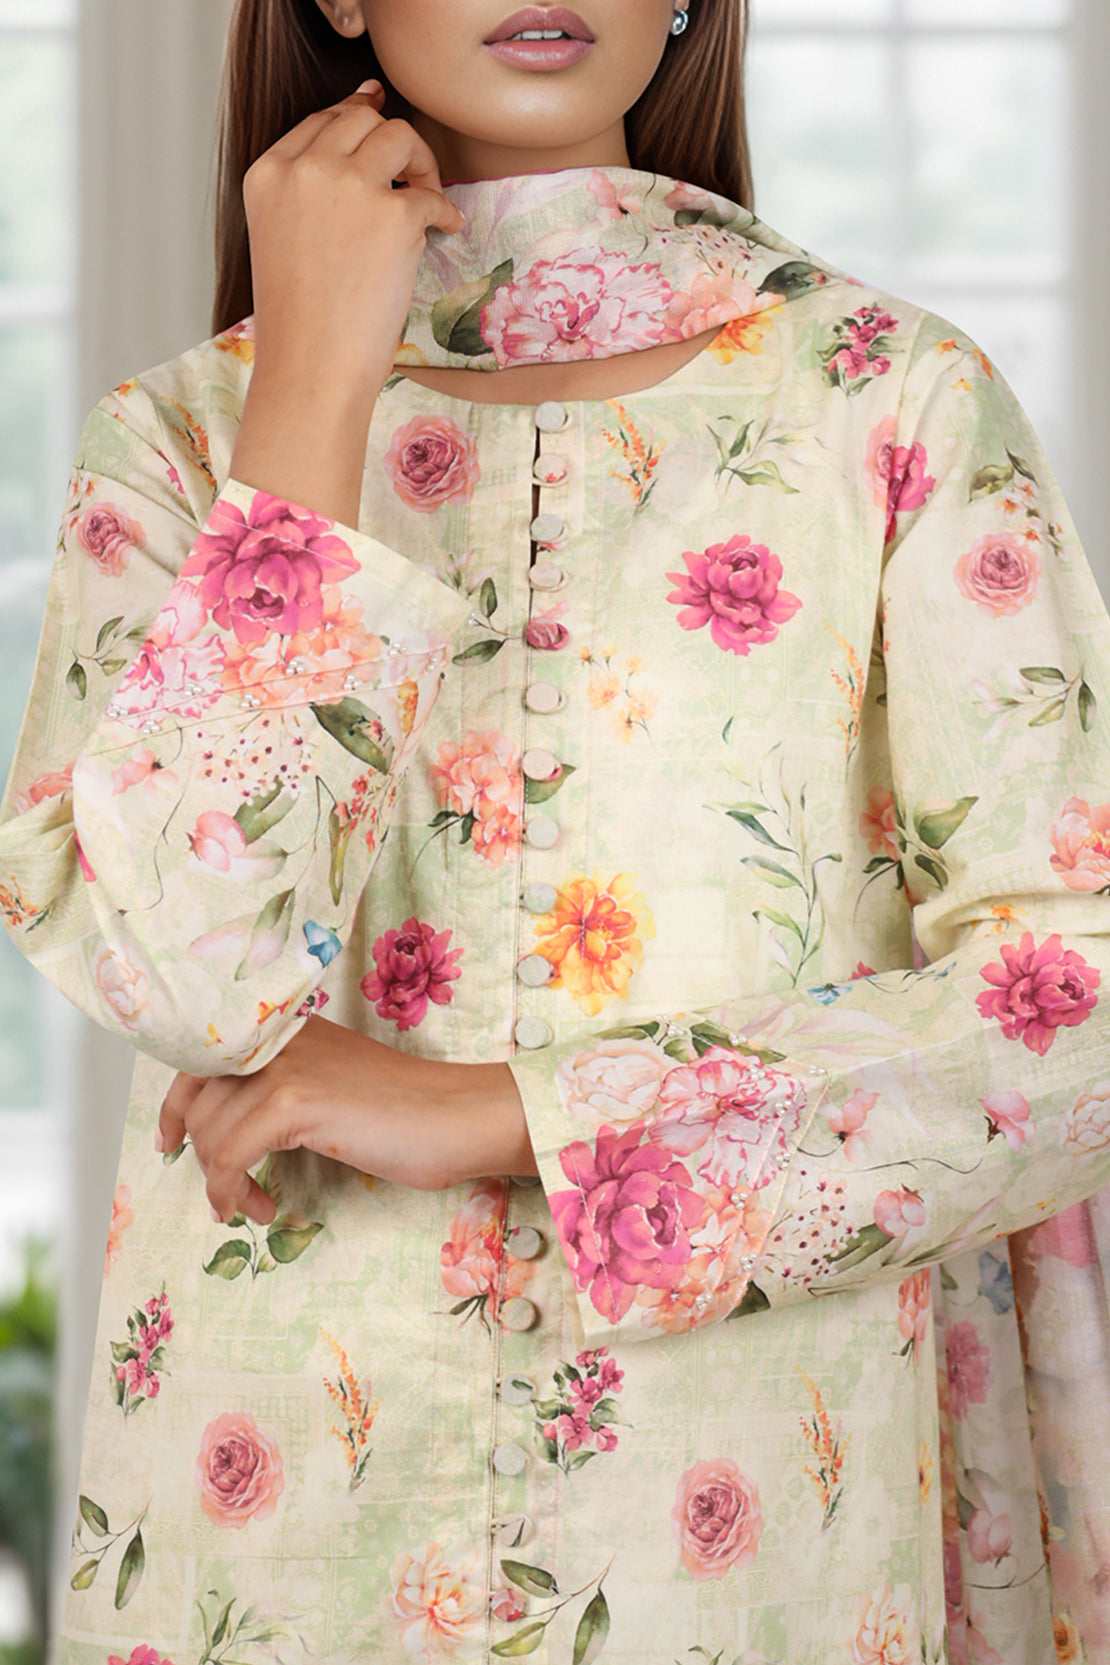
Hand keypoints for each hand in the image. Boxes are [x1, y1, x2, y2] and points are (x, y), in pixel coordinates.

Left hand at [156, 1016, 536, 1222]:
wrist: (460, 1115)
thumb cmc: (411, 1111)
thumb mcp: (333, 1086)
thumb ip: (286, 1087)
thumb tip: (233, 1125)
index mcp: (288, 1029)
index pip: (202, 1056)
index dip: (177, 1104)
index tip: (171, 1142)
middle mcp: (278, 1037)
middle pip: (197, 1098)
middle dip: (199, 1153)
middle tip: (221, 1192)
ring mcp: (284, 1065)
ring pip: (210, 1133)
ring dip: (221, 1183)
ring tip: (254, 1206)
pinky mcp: (294, 1101)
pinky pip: (229, 1155)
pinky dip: (233, 1192)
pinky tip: (262, 1209)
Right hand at [242, 79, 465, 397]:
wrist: (311, 368)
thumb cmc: (298, 323)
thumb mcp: (280, 240)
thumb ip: (305, 196)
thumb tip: (358, 164)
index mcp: (268, 175)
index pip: (319, 122)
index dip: (355, 120)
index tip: (377, 120)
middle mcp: (305, 169)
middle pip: (360, 118)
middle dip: (391, 139)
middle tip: (411, 173)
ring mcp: (349, 186)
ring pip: (398, 134)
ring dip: (421, 160)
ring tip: (428, 196)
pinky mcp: (393, 214)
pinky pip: (432, 194)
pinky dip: (445, 212)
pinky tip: (446, 229)